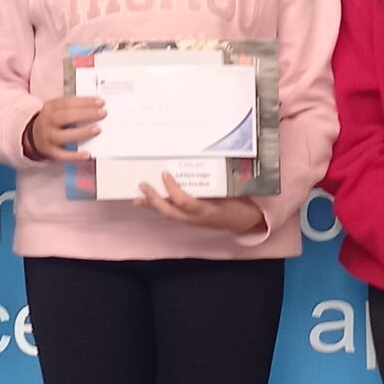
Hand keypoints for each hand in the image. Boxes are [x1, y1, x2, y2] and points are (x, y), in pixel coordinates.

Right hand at [27, 95, 104, 161]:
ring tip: (97, 129)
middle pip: (65, 116)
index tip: (100, 102)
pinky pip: (63, 155)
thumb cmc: (53, 120)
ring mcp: (48, 137)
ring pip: (63, 136)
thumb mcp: (58, 109)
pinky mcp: (50, 151)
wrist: (34, 135)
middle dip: (85, 114)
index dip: (84, 102)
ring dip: (81, 132)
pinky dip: (75, 156)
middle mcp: (47, 121)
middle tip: (102, 113)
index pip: (67, 102)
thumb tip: (96, 109)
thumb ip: (74, 108)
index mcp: (50, 107)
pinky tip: (88, 154)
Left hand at [134, 174, 264, 234]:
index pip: (184, 201)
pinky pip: (172, 213)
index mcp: (207, 210)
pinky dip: (160, 207)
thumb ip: (215, 180)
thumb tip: (198, 162)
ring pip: (167, 214)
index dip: (172, 189)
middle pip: (169, 211)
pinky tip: (150, 202)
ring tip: (137, 197)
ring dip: (152, 205)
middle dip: (153, 200)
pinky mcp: (190, 221)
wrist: (246, 220)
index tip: (165, 174)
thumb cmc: (240, 202)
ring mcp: (192, 221)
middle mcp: (196, 218)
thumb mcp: (231, 190)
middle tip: (142, 185)